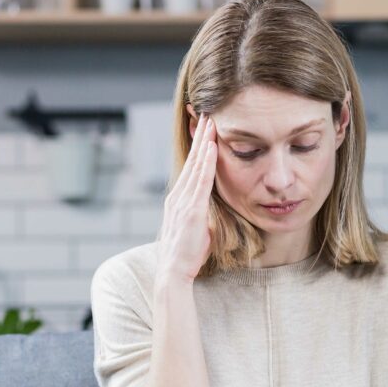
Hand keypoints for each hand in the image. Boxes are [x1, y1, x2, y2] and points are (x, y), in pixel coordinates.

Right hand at [156, 113, 216, 284]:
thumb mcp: (198, 228)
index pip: (191, 167)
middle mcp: (178, 196)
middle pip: (192, 160)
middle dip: (200, 136)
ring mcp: (183, 201)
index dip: (198, 147)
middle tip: (208, 114)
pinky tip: (212, 147)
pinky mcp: (190, 210)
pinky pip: (200, 181)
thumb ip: (204, 213)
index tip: (206, 129)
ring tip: (212, 122)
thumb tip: (214, 207)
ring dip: (204, 142)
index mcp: (179, 199)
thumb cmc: (188, 254)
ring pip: (196, 165)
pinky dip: (206, 162)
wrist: (173, 272)